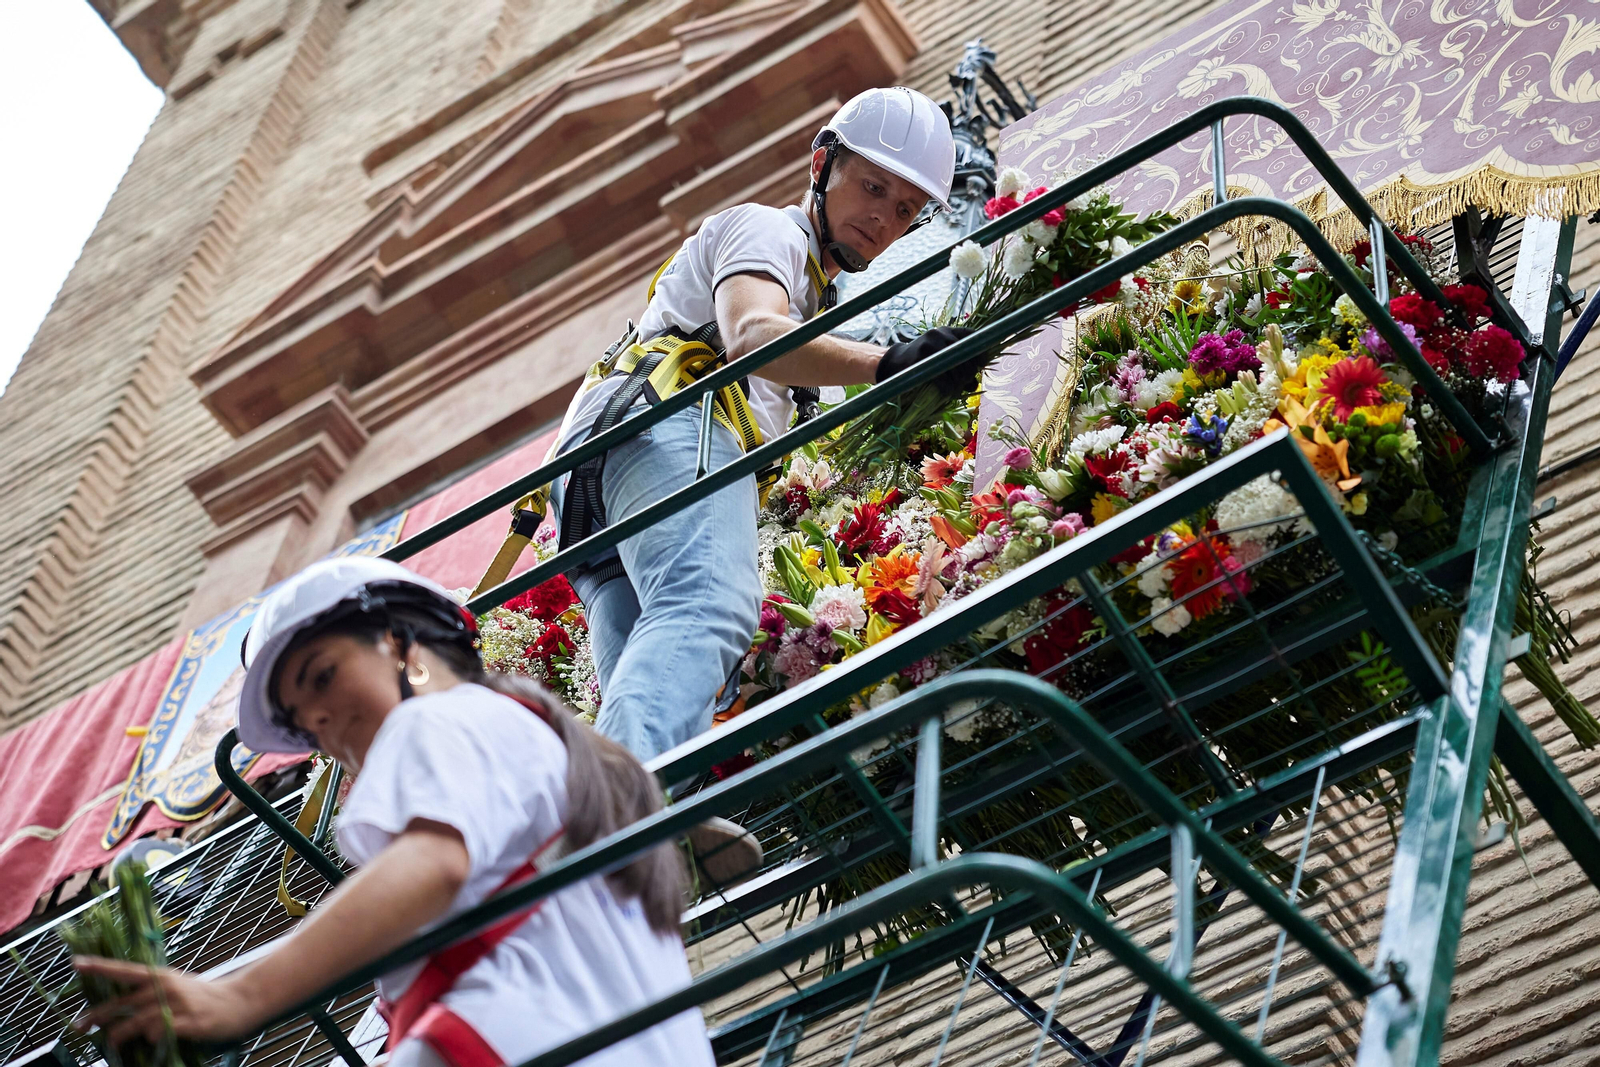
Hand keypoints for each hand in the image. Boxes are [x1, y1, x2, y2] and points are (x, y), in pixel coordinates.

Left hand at [73, 956, 263, 1047]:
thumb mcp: (175, 989)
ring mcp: (178, 1005)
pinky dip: (151, 1039)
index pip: (125, 970)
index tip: (76, 963)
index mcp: (161, 976)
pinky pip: (160, 1033)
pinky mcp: (190, 1022)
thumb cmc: (203, 997)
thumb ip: (148, 998)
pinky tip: (152, 1042)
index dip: (100, 966)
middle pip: (123, 1002)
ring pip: (137, 1021)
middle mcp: (166, 988)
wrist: (241, 1001)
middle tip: (79, 1027)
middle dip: (98, 1016)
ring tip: (112, 1045)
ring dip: (120, 1035)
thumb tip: (116, 1015)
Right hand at [874, 326, 972, 383]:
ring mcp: (930, 344)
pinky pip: (943, 377)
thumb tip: (974, 383)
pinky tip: (947, 392)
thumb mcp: (940, 358)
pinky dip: (948, 387)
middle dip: (969, 372)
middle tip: (966, 384)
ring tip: (956, 390)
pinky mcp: (921, 358)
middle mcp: (940, 334)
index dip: (980, 352)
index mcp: (947, 331)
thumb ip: (958, 367)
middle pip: (966, 355)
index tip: (980, 365)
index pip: (972, 336)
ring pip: (956, 367)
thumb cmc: (921, 362)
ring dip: (959, 382)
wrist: (893, 363)